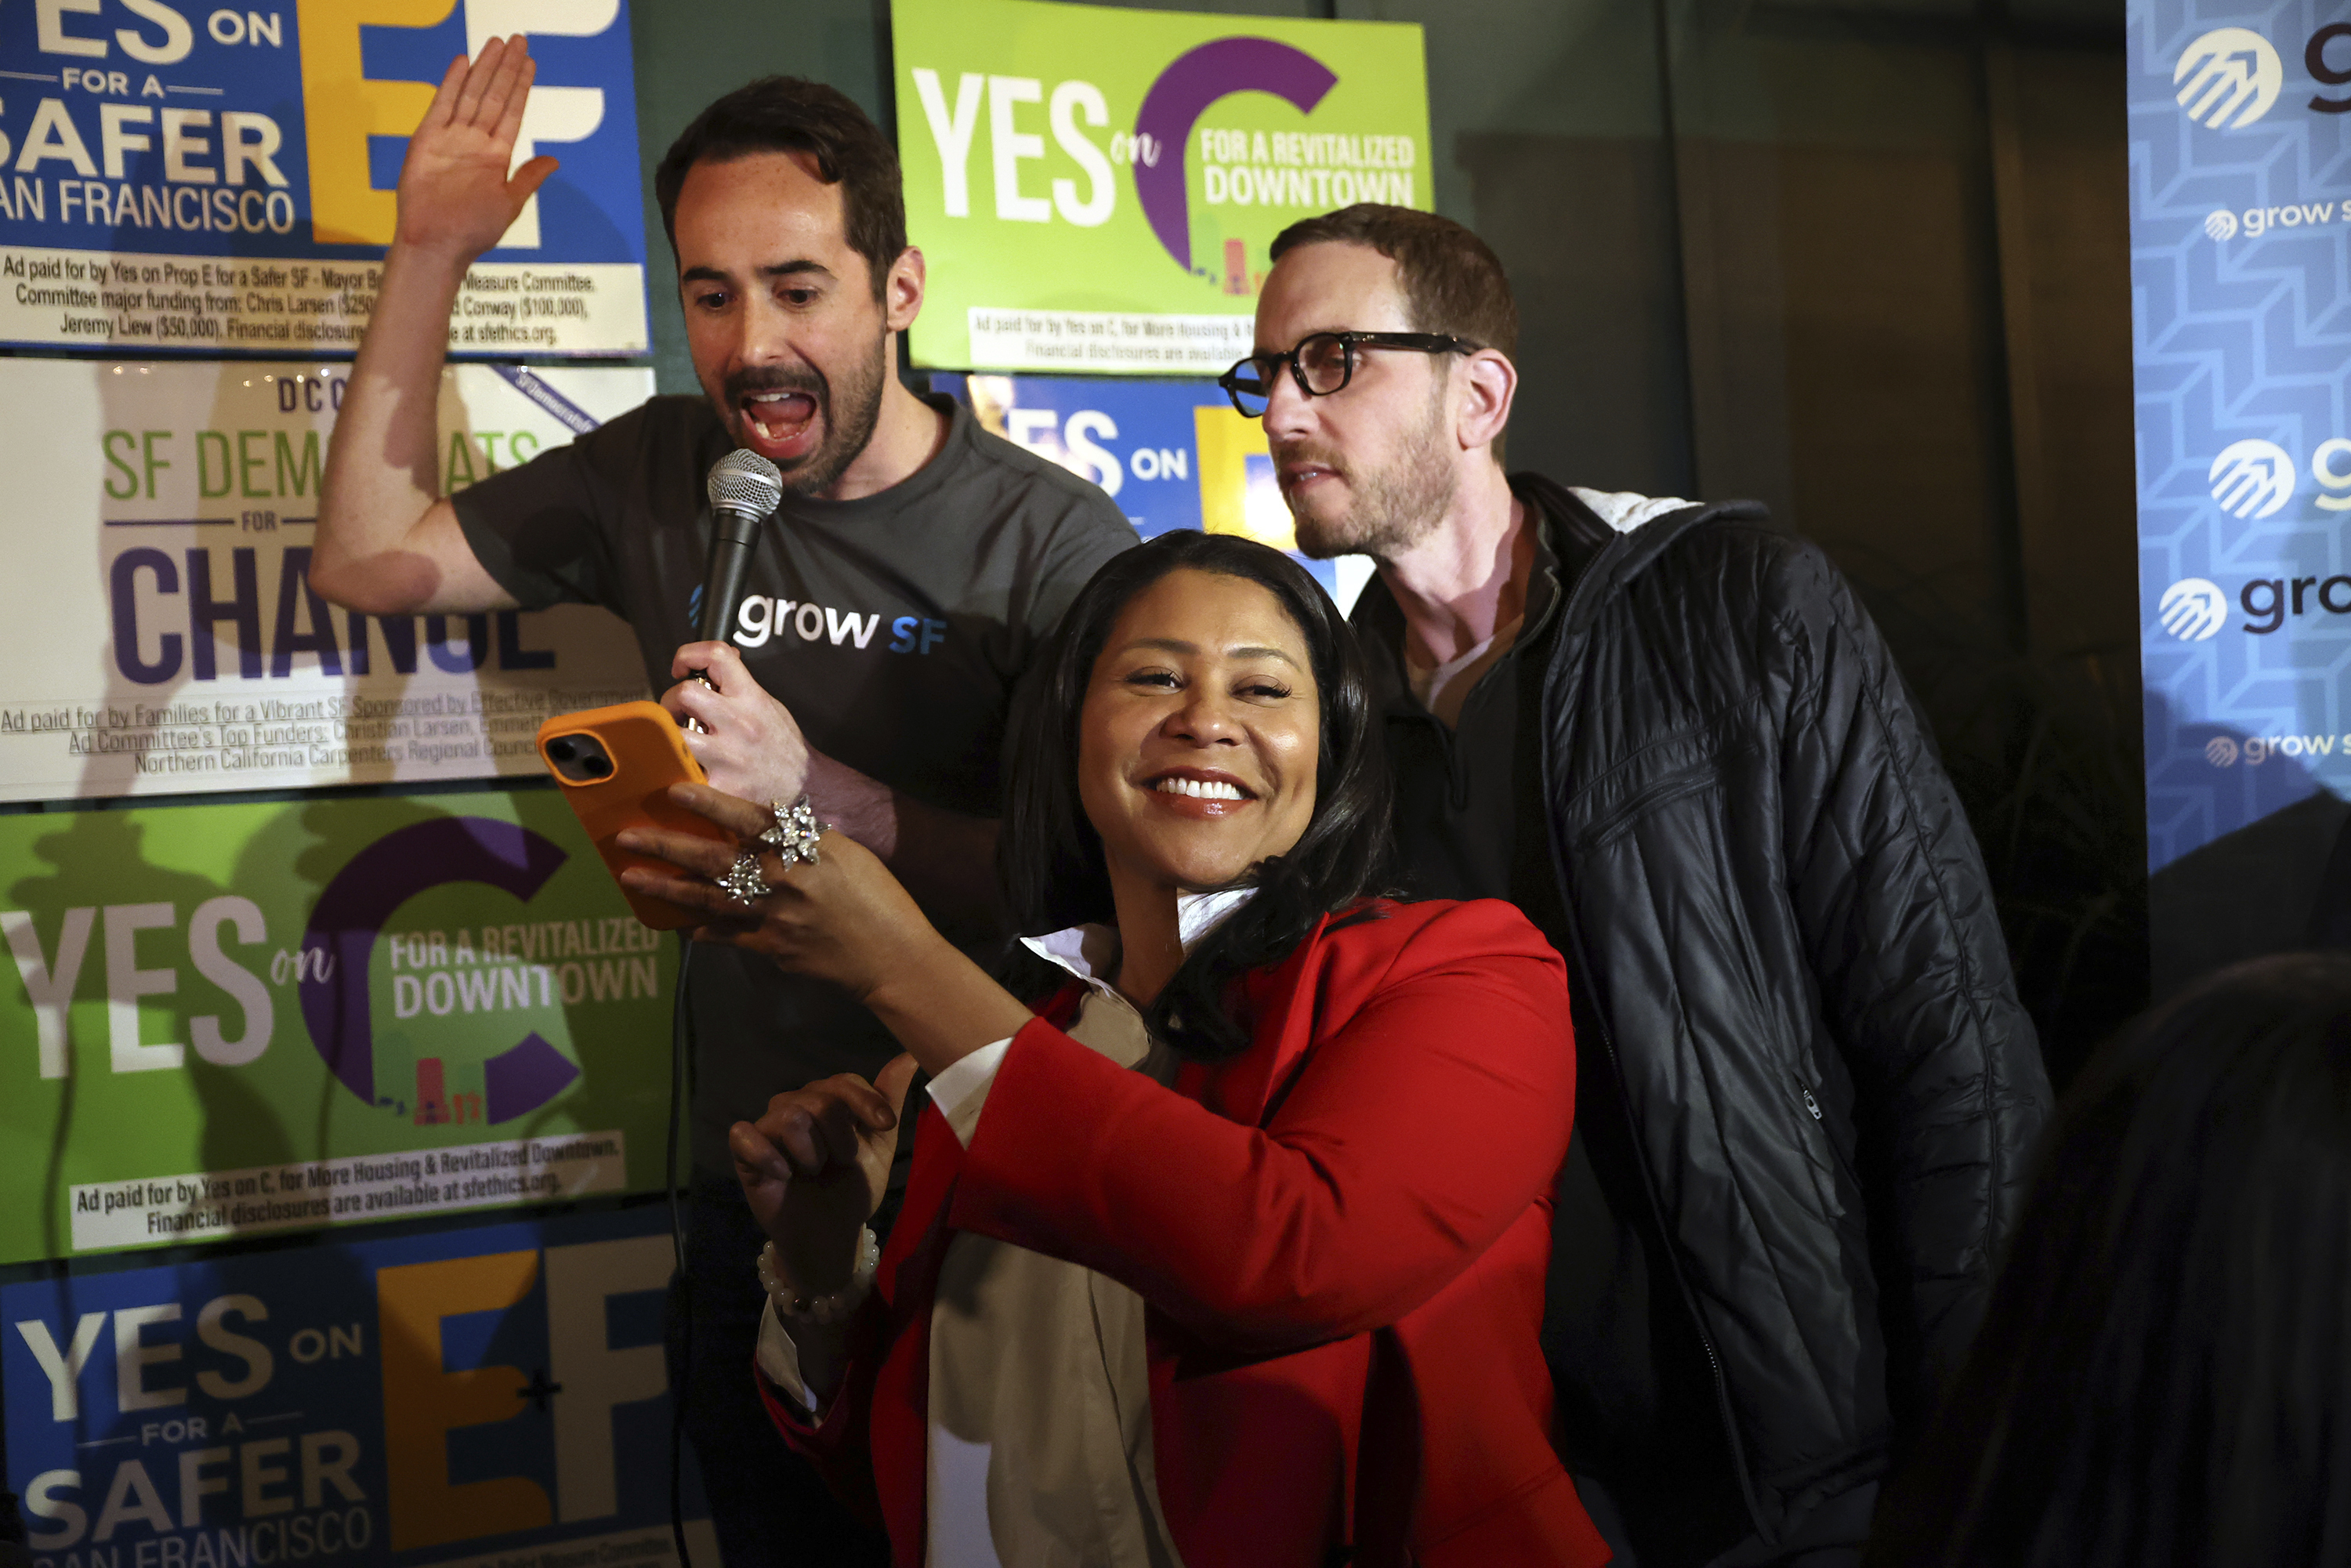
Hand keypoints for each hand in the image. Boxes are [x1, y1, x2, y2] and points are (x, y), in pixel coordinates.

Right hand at [395, 36, 558, 260]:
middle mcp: (475, 141)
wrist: (438, 244)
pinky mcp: (428, 139)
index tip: (530, 62)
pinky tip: (463, 62)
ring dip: (484, 68)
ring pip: (472, 94)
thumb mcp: (511, 204)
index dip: (521, 86)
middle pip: (494, 96)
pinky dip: (452, 83)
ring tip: (497, 42)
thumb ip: (529, 178)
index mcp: (496, 155)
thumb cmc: (474, 231)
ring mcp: (452, 138)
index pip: (512, 112)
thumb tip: (554, 159)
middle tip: (518, 40)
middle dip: (506, 68)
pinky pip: (441, 105)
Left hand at [616, 784, 936, 999]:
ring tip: (632, 878)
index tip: (674, 790)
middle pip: (713, 859)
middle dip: (666, 846)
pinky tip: (676, 922)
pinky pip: (724, 936)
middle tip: (627, 838)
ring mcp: (772, 918)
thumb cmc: (878, 898)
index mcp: (803, 850)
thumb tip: (764, 826)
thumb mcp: (845, 853)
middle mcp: (782, 881)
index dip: (708, 804)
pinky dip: (698, 928)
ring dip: (665, 888)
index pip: (747, 819)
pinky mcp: (770, 948)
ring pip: (707, 899)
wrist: (893, 955)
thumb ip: (802, 839)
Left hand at [663, 642, 812, 804]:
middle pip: (684, 693)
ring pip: (674, 734)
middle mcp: (739, 723)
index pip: (717, 655)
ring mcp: (727, 756)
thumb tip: (714, 666)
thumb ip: (742, 687)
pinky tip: (682, 773)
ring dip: (669, 736)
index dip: (690, 655)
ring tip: (678, 742)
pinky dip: (675, 773)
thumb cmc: (784, 748)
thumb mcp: (770, 707)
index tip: (682, 670)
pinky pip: (681, 776)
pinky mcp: (719, 788)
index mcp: (751, 698)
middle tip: (678, 715)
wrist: (807, 790)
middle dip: (673, 702)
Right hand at [731, 1057, 917, 1292]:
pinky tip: (783, 1174)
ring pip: (790, 1116)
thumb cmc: (854, 1187)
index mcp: (829, 1101)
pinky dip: (768, 1156)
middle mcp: (796, 1106)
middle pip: (820, 1098)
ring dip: (812, 1153)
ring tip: (813, 1171)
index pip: (843, 1081)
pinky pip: (745, 1135)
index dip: (866, 1101)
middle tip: (841, 1162)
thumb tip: (911, 1055)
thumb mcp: (880, 1145)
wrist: (831, 1234)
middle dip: (841, 1136)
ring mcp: (768, 1127)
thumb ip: (889, 1099)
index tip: (885, 1126)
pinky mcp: (743, 1151)